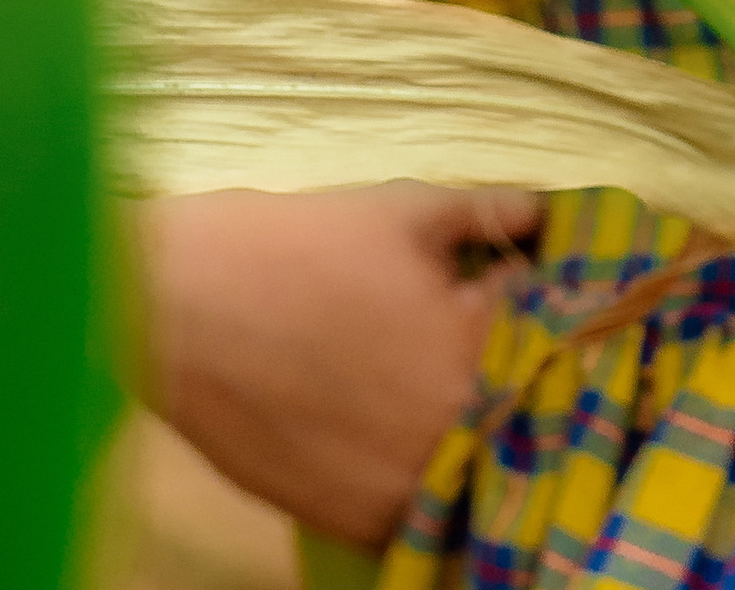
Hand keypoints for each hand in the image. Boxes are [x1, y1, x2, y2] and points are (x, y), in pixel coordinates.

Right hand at [139, 184, 539, 547]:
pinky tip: (399, 431)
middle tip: (478, 342)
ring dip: (471, 435)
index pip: (554, 346)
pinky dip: (421, 478)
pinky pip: (414, 512)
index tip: (528, 299)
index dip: (547, 317)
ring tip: (433, 386)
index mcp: (477, 359)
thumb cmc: (304, 247)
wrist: (180, 307)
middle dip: (511, 378)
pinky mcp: (345, 524)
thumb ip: (494, 216)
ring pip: (470, 472)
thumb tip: (548, 217)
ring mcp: (396, 494)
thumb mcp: (411, 210)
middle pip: (515, 417)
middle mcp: (449, 440)